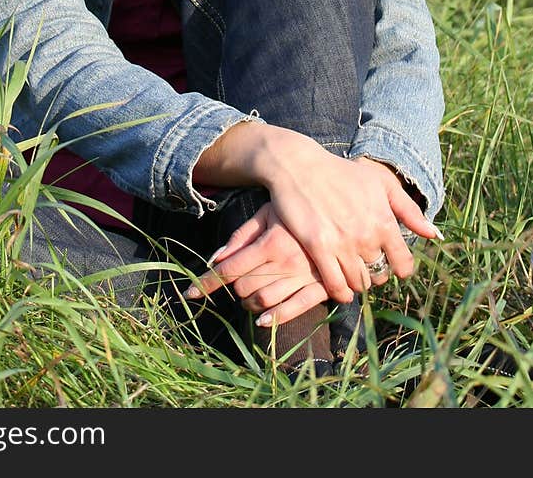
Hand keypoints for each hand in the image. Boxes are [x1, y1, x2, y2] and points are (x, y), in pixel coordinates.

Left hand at [187, 202, 329, 324]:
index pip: (230, 269)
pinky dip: (275, 318)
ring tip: (249, 297)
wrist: (340, 214)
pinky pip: (294, 309)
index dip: (207, 283)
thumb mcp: (268, 214)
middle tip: (237, 282)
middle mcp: (285, 261)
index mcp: (270, 242)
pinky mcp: (320, 287)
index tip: (191, 293)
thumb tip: (216, 257)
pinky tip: (263, 321)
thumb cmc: (297, 212)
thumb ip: (241, 236)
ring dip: (249, 303)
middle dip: (233, 289)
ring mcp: (302, 276)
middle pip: (244, 288)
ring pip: (263, 301)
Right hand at [188, 151, 441, 320]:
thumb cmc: (342, 173)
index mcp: (384, 220)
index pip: (403, 264)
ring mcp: (341, 243)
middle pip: (379, 274)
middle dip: (376, 274)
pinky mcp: (318, 247)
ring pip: (358, 283)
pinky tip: (339, 286)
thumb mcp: (380, 183)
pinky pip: (335, 285)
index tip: (391, 266)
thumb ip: (408, 210)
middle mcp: (366, 235)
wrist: (300, 166)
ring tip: (353, 274)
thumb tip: (433, 234)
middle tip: (368, 267)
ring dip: (358, 284)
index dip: (399, 269)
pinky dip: (340, 292)